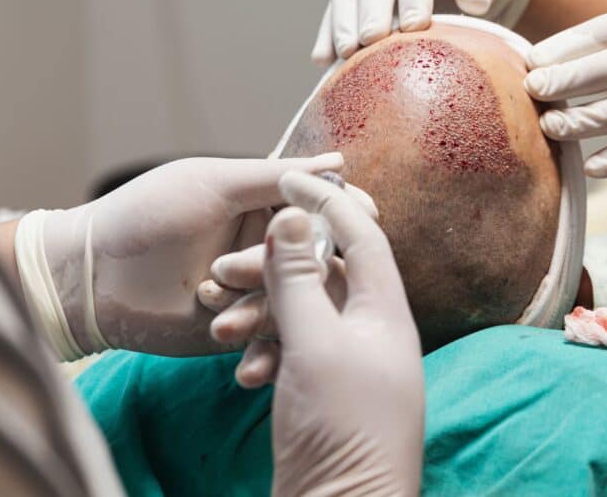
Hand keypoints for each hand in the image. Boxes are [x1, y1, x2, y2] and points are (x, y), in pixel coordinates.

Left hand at [14, 154, 343, 357]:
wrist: (91, 277)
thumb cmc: (145, 215)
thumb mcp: (212, 183)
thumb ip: (276, 177)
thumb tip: (338, 164)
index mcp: (263, 205)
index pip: (319, 208)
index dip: (343, 213)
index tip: (364, 219)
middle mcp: (264, 246)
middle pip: (314, 259)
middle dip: (300, 272)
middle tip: (272, 278)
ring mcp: (252, 289)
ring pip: (295, 302)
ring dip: (269, 311)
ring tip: (225, 317)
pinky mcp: (237, 327)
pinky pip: (269, 338)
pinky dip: (263, 350)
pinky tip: (245, 359)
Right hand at [212, 172, 423, 495]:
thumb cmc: (341, 428)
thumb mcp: (315, 346)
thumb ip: (298, 280)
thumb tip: (293, 216)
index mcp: (386, 311)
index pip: (361, 234)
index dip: (326, 201)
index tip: (285, 178)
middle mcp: (372, 331)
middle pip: (321, 275)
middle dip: (270, 270)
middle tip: (220, 272)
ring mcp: (348, 364)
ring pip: (299, 316)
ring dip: (259, 316)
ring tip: (221, 328)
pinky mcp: (323, 393)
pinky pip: (292, 354)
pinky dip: (265, 354)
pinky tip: (244, 373)